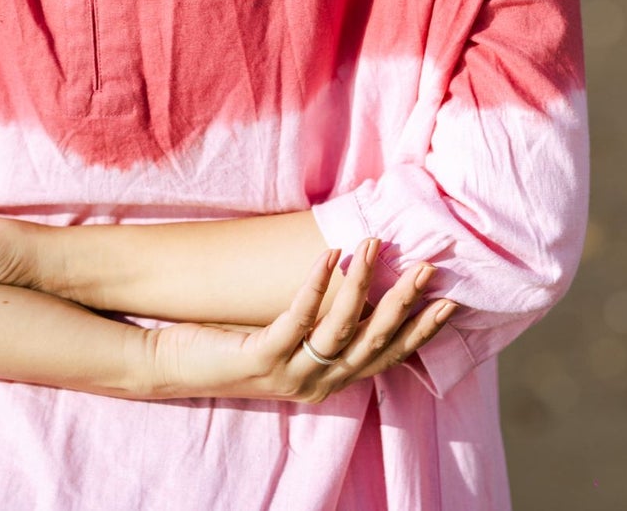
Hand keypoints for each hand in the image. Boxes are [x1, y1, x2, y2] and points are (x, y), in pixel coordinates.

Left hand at [143, 239, 457, 404]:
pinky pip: (297, 319)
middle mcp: (317, 383)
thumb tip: (356, 278)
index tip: (449, 302)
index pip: (386, 357)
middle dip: (403, 304)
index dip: (419, 331)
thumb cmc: (233, 344)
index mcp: (330, 380)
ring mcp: (291, 373)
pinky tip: (330, 256)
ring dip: (363, 283)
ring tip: (375, 243)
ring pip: (340, 329)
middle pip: (373, 343)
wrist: (177, 367)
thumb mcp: (289, 336)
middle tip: (426, 267)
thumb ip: (322, 322)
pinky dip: (316, 285)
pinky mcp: (262, 358)